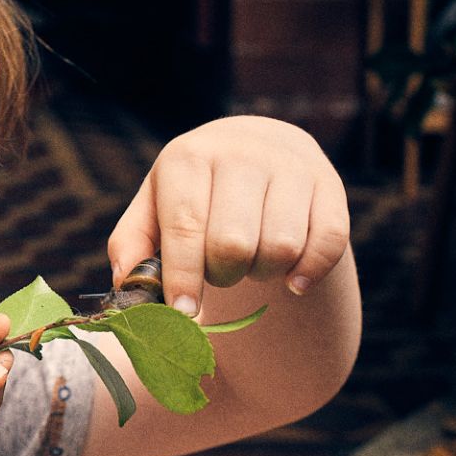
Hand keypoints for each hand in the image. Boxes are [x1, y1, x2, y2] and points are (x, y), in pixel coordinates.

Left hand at [107, 116, 350, 316]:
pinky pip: (329, 242)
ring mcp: (289, 165)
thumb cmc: (194, 189)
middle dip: (223, 275)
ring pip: (282, 247)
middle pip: (233, 244)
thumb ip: (132, 243)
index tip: (184, 311)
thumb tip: (126, 283)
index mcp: (188, 157)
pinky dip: (310, 273)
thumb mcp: (154, 204)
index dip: (183, 276)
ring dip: (263, 273)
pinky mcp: (329, 183)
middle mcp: (240, 153)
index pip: (185, 226)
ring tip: (251, 263)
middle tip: (220, 273)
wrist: (255, 145)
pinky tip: (292, 280)